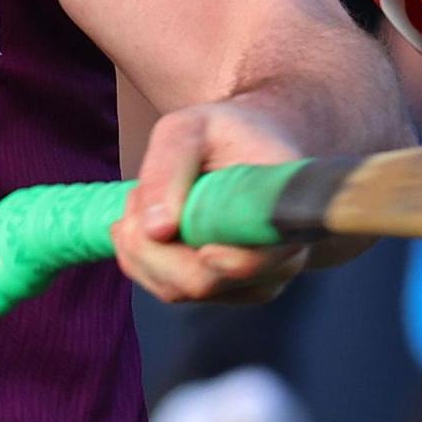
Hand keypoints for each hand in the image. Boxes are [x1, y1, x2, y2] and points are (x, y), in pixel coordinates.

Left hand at [112, 102, 310, 304]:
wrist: (246, 148)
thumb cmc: (221, 134)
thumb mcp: (188, 128)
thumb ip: (169, 168)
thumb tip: (156, 230)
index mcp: (285, 209)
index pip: (262, 255)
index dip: (230, 261)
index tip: (202, 249)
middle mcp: (282, 257)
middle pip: (202, 282)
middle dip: (148, 244)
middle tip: (136, 194)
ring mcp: (256, 282)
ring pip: (178, 290)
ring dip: (142, 247)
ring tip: (146, 198)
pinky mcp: (226, 292)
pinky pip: (170, 290)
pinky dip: (144, 259)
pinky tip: (150, 223)